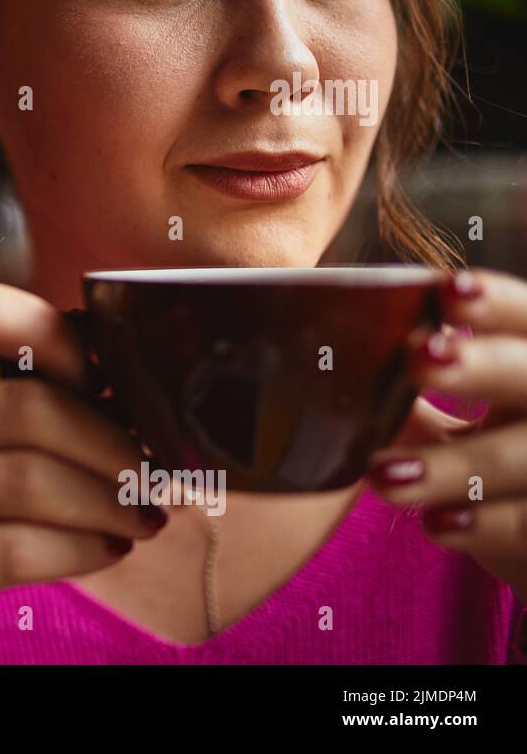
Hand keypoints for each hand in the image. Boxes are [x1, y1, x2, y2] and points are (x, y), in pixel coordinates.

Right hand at [0, 281, 162, 661]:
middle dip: (113, 445)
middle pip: (28, 410)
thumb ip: (20, 398)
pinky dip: (79, 550)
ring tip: (145, 517)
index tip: (104, 385)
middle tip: (155, 475)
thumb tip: (138, 396)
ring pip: (28, 484)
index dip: (57, 337)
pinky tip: (108, 550)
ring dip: (109, 503)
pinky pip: (12, 551)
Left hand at [369, 268, 526, 598]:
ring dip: (452, 466)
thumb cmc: (483, 466)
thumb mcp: (452, 421)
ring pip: (519, 459)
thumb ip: (408, 390)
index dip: (495, 304)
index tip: (447, 291)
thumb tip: (312, 354)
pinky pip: (524, 527)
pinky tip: (437, 524)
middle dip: (480, 366)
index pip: (523, 319)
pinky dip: (483, 526)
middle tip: (418, 356)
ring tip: (383, 475)